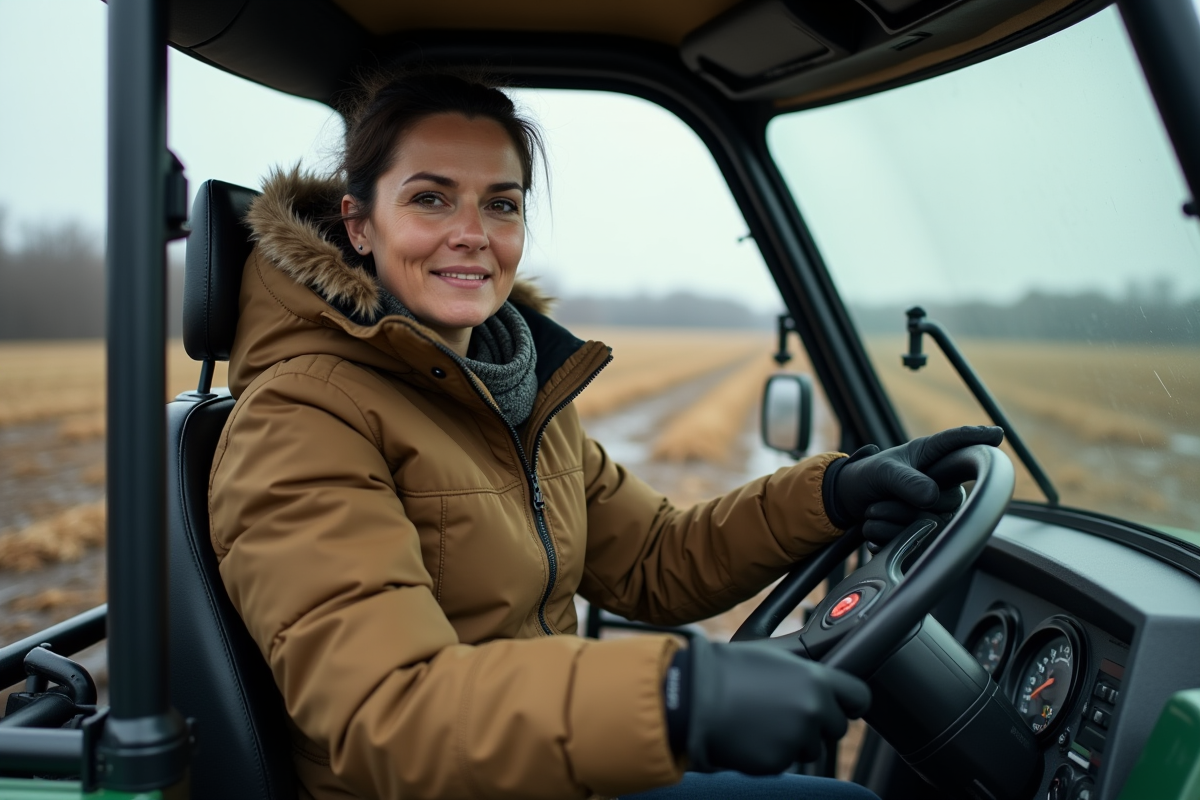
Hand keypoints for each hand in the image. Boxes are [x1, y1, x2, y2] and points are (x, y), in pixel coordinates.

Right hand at [685, 638, 869, 773]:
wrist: (694, 697)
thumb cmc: (727, 670)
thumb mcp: (773, 656)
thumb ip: (806, 670)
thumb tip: (822, 676)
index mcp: (815, 678)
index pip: (859, 696)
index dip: (850, 702)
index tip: (842, 705)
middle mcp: (813, 709)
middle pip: (837, 726)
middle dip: (818, 722)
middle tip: (787, 710)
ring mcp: (796, 738)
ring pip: (811, 747)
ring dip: (794, 739)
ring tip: (763, 720)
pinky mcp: (778, 762)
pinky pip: (785, 760)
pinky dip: (772, 752)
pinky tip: (752, 733)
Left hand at [823, 426, 1003, 546]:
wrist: (849, 502)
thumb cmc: (869, 476)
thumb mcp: (882, 472)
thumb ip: (906, 481)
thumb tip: (932, 497)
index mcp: (931, 456)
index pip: (957, 444)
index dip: (976, 438)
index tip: (995, 434)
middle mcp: (942, 484)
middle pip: (945, 502)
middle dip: (902, 504)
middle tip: (880, 496)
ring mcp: (936, 511)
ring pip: (926, 526)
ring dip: (889, 520)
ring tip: (875, 509)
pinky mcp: (925, 535)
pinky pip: (910, 544)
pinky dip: (883, 536)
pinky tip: (875, 525)